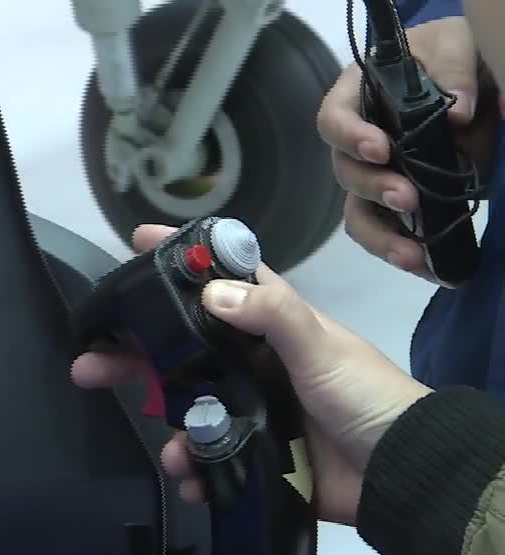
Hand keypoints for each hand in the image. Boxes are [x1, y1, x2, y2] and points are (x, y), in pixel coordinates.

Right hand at [70, 225, 432, 524]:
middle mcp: (253, 365)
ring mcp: (250, 412)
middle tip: (87, 362)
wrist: (402, 473)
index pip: (219, 280)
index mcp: (270, 327)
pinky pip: (208, 461)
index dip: (179, 260)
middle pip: (179, 352)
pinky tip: (193, 478)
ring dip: (168, 430)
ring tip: (169, 450)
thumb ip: (272, 315)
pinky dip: (194, 471)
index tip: (136, 242)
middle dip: (132, 356)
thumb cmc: (367, 396)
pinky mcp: (254, 458)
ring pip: (185, 411)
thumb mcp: (322, 346)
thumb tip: (211, 292)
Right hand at [316, 16, 496, 280]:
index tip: (381, 150)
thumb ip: (453, 66)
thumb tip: (457, 112)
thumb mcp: (452, 44)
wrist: (466, 82)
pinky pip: (386, 233)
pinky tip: (427, 267)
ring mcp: (373, 176)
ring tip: (413, 256)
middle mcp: (355, 143)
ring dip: (381, 236)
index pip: (333, 119)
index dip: (350, 137)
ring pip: (358, 213)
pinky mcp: (396, 202)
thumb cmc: (444, 56)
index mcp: (356, 98)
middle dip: (373, 189)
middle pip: (344, 172)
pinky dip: (403, 251)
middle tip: (406, 199)